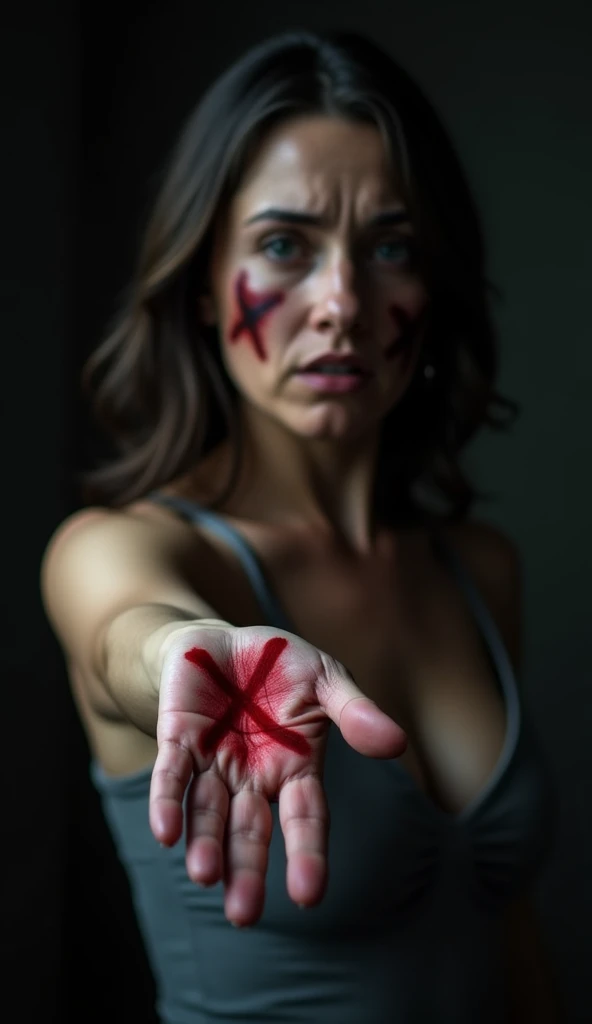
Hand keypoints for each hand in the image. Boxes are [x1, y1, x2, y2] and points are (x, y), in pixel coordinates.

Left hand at [150, 623, 406, 925]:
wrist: (220, 641)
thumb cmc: (279, 666)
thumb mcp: (325, 678)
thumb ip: (354, 711)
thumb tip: (397, 743)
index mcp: (294, 767)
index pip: (304, 818)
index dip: (307, 853)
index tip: (308, 895)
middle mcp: (251, 776)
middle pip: (250, 831)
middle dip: (246, 871)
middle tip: (243, 914)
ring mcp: (212, 761)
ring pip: (208, 813)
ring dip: (206, 844)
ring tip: (206, 875)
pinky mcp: (177, 739)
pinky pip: (171, 776)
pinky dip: (168, 803)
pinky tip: (166, 833)